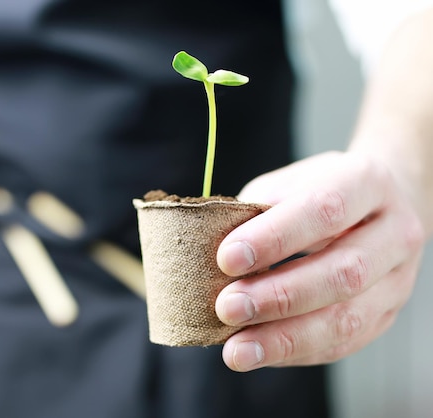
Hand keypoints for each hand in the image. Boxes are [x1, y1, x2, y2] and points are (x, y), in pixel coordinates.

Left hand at [214, 151, 424, 370]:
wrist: (375, 206)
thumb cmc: (315, 193)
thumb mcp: (287, 185)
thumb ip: (257, 213)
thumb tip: (214, 255)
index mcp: (367, 182)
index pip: (325, 210)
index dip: (275, 237)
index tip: (227, 258)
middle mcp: (394, 232)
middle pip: (343, 272)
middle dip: (280, 296)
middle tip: (227, 307)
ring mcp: (397, 280)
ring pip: (347, 319)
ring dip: (285, 338)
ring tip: (237, 350)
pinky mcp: (385, 316)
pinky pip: (342, 344)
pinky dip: (295, 352)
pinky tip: (259, 352)